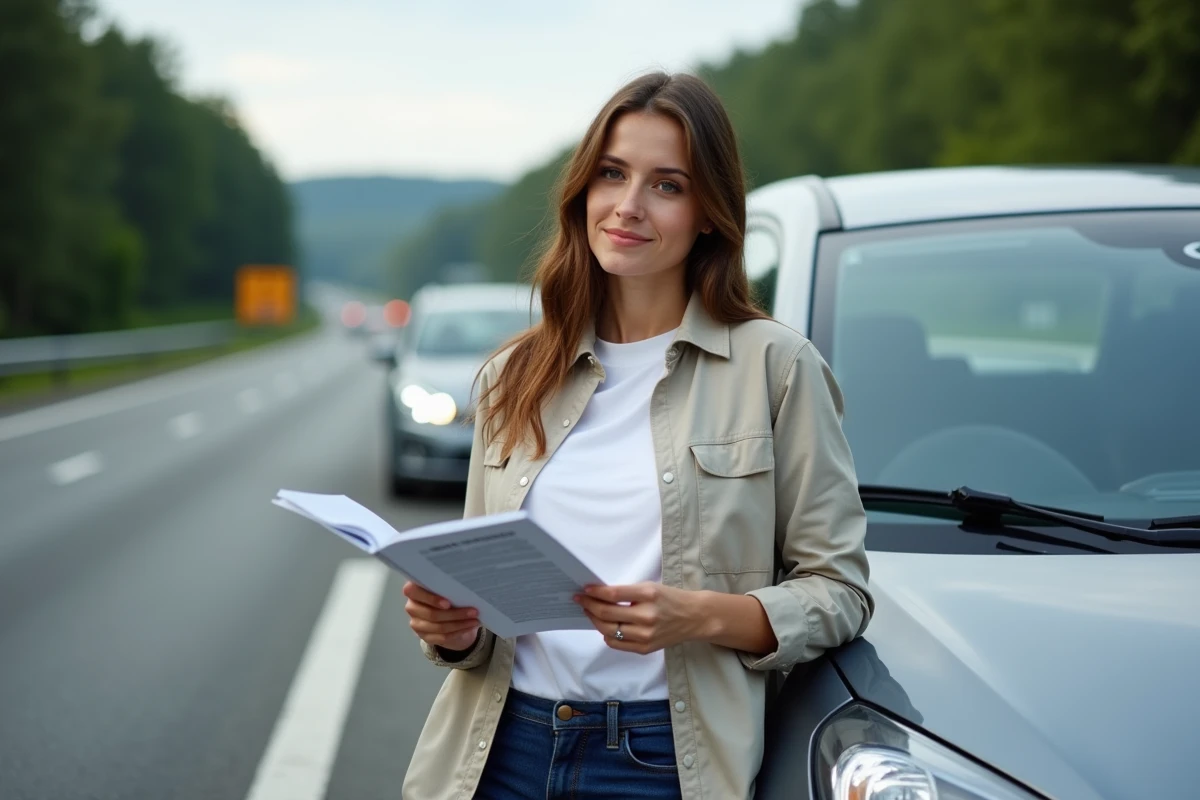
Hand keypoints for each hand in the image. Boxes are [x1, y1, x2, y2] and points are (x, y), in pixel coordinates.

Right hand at [402, 581, 479, 651]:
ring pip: (438, 627)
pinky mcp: (424, 636)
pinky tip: (470, 627)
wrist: (446, 615)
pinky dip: (458, 631)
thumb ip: (449, 587)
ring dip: (460, 624)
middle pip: (431, 614)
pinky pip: (442, 637)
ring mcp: (416, 623)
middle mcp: (411, 607)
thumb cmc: (447, 595)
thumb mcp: (446, 588)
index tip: (448, 603)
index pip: (412, 591)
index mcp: (413, 590)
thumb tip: (465, 589)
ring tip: (475, 620)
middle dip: (455, 614)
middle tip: (474, 611)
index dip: (430, 598)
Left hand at [574, 583, 710, 654]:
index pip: (613, 594)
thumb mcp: (650, 588)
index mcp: (648, 595)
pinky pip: (616, 643)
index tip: (584, 589)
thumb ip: (627, 592)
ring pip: (608, 630)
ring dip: (594, 620)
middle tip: (580, 600)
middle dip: (589, 605)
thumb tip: (599, 595)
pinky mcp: (645, 648)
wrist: (694, 618)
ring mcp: (645, 635)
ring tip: (590, 612)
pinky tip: (604, 626)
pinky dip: (606, 634)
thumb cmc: (670, 599)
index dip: (595, 592)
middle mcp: (646, 616)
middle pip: (607, 614)